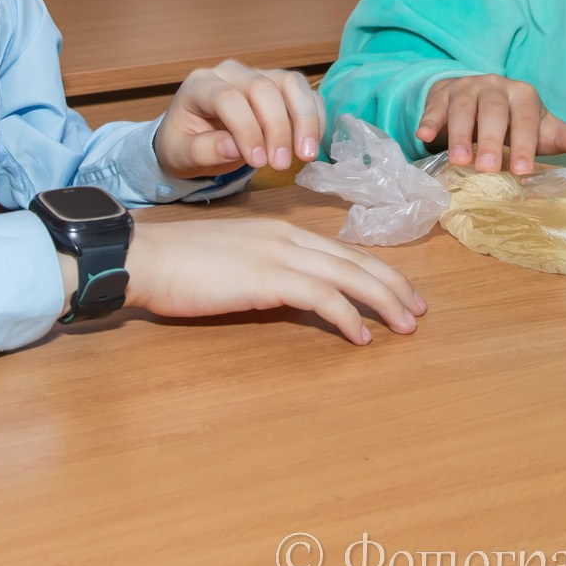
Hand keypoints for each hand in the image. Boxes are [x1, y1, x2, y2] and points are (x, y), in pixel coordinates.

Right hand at [119, 218, 424, 344]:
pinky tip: (361, 336)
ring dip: (383, 301)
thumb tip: (287, 293)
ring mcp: (279, 254)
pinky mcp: (269, 278)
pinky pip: (323, 296)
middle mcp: (286, 236)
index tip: (397, 290)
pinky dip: (348, 316)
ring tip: (405, 326)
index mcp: (278, 230)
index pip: (339, 249)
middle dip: (392, 284)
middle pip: (354, 259)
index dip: (373, 270)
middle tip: (419, 309)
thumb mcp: (231, 262)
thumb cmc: (177, 265)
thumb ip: (263, 271)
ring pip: (348, 275)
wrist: (146, 258)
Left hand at [155, 60, 320, 175]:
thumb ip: (202, 150)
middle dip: (276, 128)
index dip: (246, 129)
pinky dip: (314, 117)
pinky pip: (304, 93)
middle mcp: (230, 72)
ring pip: (290, 83)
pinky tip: (311, 145)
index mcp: (200, 84)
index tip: (258, 163)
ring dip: (304, 119)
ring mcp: (258, 75)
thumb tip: (234, 148)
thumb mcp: (179, 154)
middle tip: (281, 165)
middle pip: (262, 88)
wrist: (192, 136)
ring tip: (306, 155)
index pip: (228, 98)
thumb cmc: (184, 142)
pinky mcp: (279, 86)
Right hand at [416, 75, 565, 173]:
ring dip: (458, 134)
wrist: (475, 97)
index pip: (525, 120)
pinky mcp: (441, 94)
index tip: (524, 171)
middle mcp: (495, 86)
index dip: (525, 145)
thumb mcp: (543, 129)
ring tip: (459, 162)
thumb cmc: (514, 122)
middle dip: (490, 140)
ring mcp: (466, 88)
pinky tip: (422, 137)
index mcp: (523, 95)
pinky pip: (434, 107)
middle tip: (488, 169)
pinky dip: (428, 121)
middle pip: (493, 112)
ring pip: (462, 109)